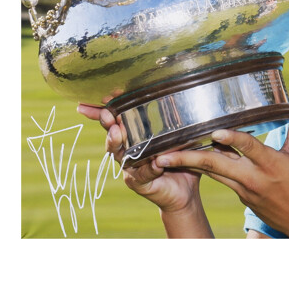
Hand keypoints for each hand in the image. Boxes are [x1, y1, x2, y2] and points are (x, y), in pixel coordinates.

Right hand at [76, 104, 201, 214]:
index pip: (115, 119)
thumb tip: (180, 97)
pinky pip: (142, 175)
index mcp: (132, 135)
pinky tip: (156, 163)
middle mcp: (126, 150)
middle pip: (111, 133)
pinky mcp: (139, 183)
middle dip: (106, 122)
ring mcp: (130, 167)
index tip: (103, 96)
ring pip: (119, 153)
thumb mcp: (177, 137)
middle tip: (107, 113)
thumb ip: (174, 122)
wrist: (185, 191)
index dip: (105, 109)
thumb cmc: (180, 159)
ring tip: (117, 132)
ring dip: (116, 141)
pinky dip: (149, 169)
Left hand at [155, 101, 288, 237]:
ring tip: (163, 158)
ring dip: (188, 163)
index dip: (232, 138)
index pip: (248, 148)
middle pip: (215, 164)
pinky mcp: (240, 195)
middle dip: (186, 159)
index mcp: (270, 164)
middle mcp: (252, 177)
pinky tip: (186, 160)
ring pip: (211, 171)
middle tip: (161, 156)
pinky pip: (218, 178)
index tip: (216, 131)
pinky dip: (203, 168)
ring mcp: (243, 189)